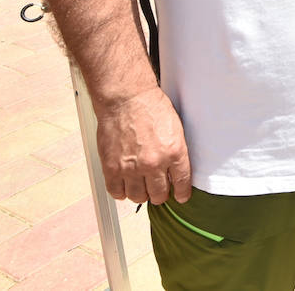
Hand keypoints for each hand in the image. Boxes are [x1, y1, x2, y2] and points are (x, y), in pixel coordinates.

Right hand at [94, 87, 191, 204]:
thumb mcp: (176, 129)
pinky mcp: (111, 167)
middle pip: (159, 195)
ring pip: (138, 197)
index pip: (182, 183)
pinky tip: (125, 185)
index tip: (181, 196)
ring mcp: (131, 167)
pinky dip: (121, 192)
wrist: (126, 98)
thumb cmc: (151, 107)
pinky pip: (116, 192)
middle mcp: (153, 163)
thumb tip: (176, 171)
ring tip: (141, 186)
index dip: (182, 193)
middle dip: (160, 194)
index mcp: (174, 152)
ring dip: (141, 194)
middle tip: (158, 189)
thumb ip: (176, 152)